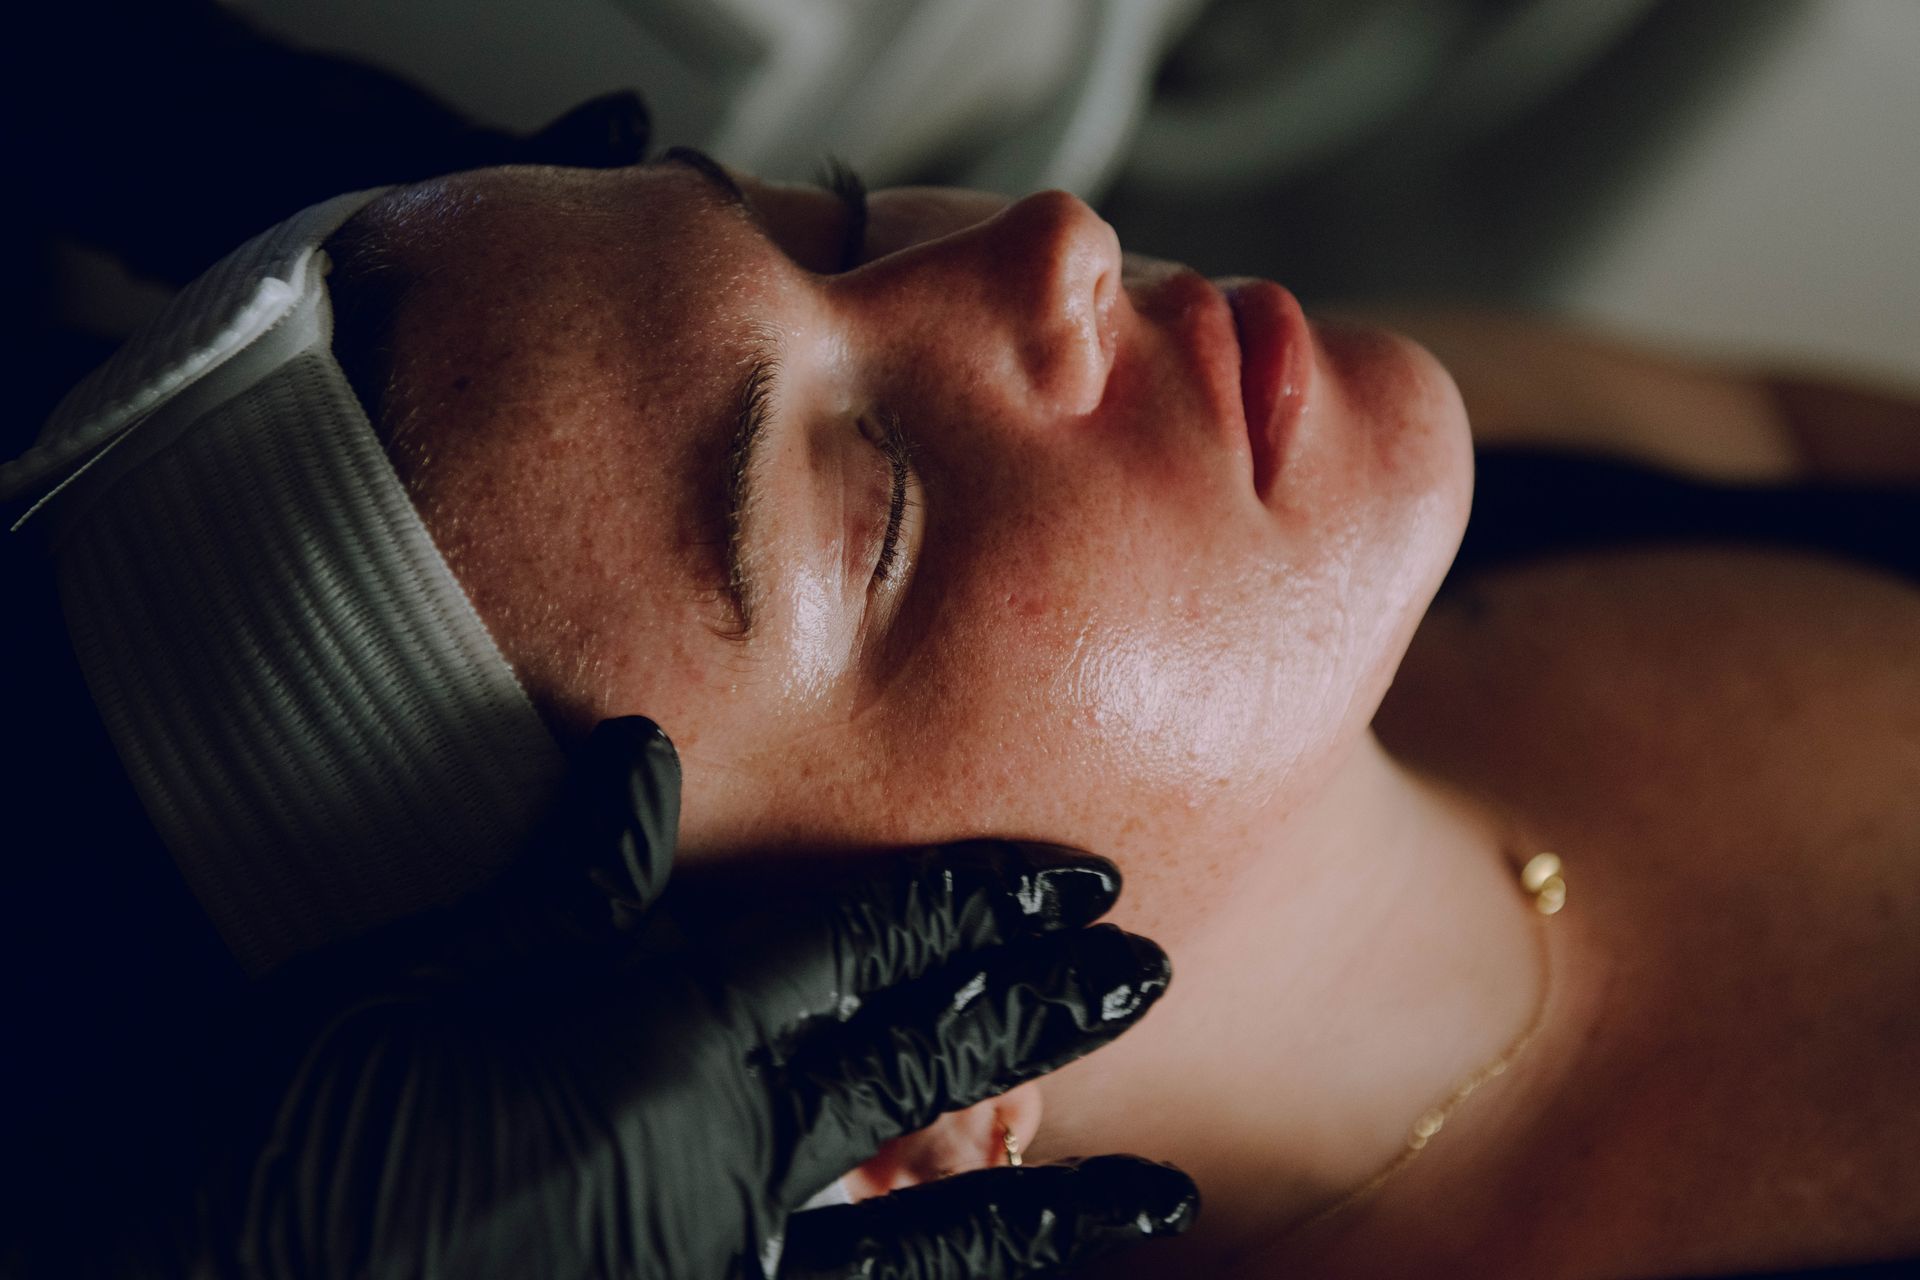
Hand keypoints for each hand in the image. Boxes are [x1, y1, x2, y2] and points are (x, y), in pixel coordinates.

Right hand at [129, 718, 1193, 1278]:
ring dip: (1044, 1211)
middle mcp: (720, 1160)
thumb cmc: (302, 1140)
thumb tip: (653, 763)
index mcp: (660, 1046)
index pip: (858, 949)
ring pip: (921, 1237)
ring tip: (1160, 1200)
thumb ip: (560, 890)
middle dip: (1038, 1015)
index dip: (974, 906)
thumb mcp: (414, 984)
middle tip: (1145, 975)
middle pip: (919, 1069)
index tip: (1074, 881)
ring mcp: (715, 1265)